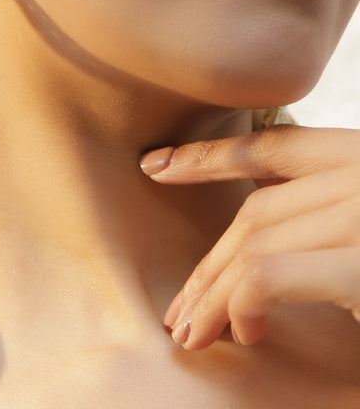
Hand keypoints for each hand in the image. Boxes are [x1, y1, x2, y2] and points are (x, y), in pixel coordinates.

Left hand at [140, 125, 359, 349]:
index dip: (209, 156)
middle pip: (257, 210)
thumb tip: (254, 203)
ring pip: (254, 245)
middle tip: (178, 308)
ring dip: (213, 295)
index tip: (156, 166)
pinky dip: (241, 305)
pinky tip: (246, 331)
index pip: (272, 146)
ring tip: (194, 332)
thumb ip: (322, 203)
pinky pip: (268, 276)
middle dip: (209, 263)